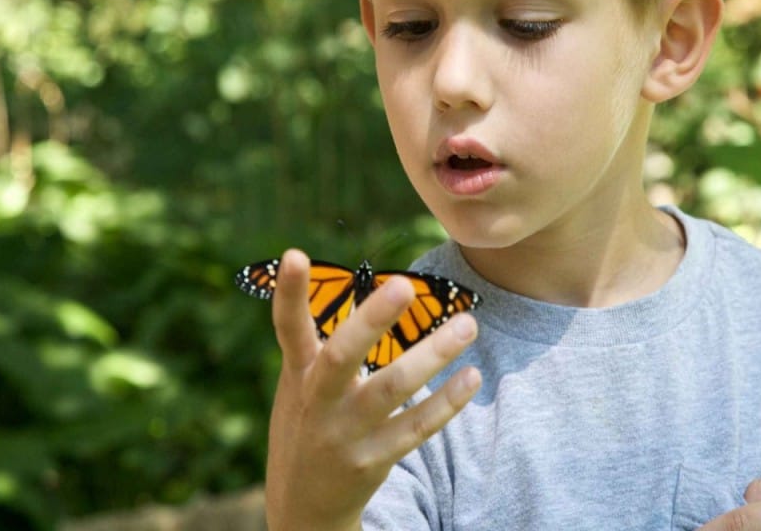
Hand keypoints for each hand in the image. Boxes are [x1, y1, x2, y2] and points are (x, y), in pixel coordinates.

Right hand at [263, 249, 481, 530]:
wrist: (302, 506)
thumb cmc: (308, 423)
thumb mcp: (298, 383)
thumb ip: (315, 341)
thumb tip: (343, 283)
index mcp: (298, 374)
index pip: (288, 328)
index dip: (290, 293)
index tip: (295, 254)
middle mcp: (316, 402)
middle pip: (340, 357)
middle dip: (371, 321)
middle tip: (405, 285)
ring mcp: (344, 434)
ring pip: (391, 389)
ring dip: (432, 355)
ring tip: (468, 324)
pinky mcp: (371, 461)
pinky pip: (415, 428)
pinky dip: (446, 402)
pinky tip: (472, 376)